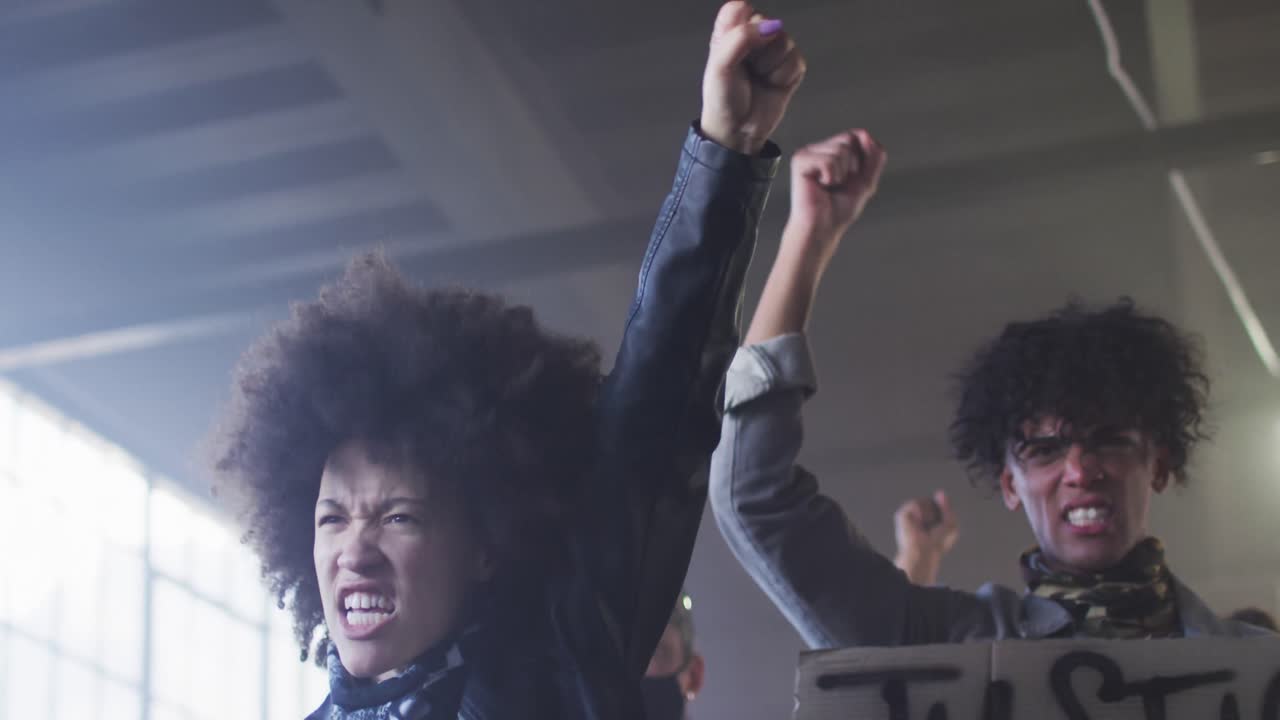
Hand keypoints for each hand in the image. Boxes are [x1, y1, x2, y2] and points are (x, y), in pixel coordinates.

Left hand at [700, 1, 805, 154]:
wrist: (738, 132)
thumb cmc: (723, 100)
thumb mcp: (721, 66)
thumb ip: (741, 38)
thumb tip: (771, 26)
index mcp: (730, 33)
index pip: (741, 8)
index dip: (743, 27)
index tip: (737, 49)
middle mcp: (753, 38)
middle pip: (767, 22)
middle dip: (758, 49)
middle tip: (747, 69)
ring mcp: (774, 52)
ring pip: (785, 40)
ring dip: (771, 65)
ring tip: (759, 79)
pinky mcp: (791, 68)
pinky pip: (796, 60)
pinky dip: (784, 76)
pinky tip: (771, 85)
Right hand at [785, 129, 885, 263]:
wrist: (823, 227)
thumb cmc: (839, 209)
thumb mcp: (867, 180)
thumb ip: (874, 156)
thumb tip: (866, 134)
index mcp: (830, 151)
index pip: (855, 135)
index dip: (861, 157)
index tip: (851, 178)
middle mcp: (818, 149)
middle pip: (848, 139)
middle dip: (852, 166)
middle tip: (838, 184)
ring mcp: (808, 153)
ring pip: (840, 150)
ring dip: (841, 174)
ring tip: (829, 187)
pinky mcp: (800, 161)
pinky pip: (829, 161)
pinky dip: (831, 177)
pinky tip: (821, 186)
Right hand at [893, 490, 958, 585]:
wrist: (925, 550)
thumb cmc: (938, 542)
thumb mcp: (951, 524)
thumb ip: (947, 506)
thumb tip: (940, 493)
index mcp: (931, 519)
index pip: (937, 503)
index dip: (942, 509)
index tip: (941, 521)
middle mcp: (920, 516)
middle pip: (930, 500)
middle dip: (935, 512)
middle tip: (933, 525)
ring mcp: (911, 515)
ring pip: (924, 501)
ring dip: (928, 513)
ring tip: (925, 525)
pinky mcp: (902, 514)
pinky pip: (915, 503)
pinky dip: (920, 513)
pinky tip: (918, 522)